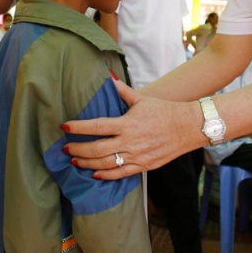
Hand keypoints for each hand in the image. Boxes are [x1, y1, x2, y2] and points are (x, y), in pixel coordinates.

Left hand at [62, 80, 202, 179]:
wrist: (187, 127)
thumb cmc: (164, 110)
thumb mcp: (141, 99)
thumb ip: (122, 90)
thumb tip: (108, 76)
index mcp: (126, 124)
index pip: (96, 126)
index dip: (78, 127)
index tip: (64, 127)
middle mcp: (129, 141)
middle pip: (97, 149)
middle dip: (78, 149)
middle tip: (65, 148)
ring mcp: (136, 156)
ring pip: (106, 164)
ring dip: (87, 163)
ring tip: (74, 161)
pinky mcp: (144, 166)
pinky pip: (121, 174)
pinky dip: (106, 176)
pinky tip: (94, 174)